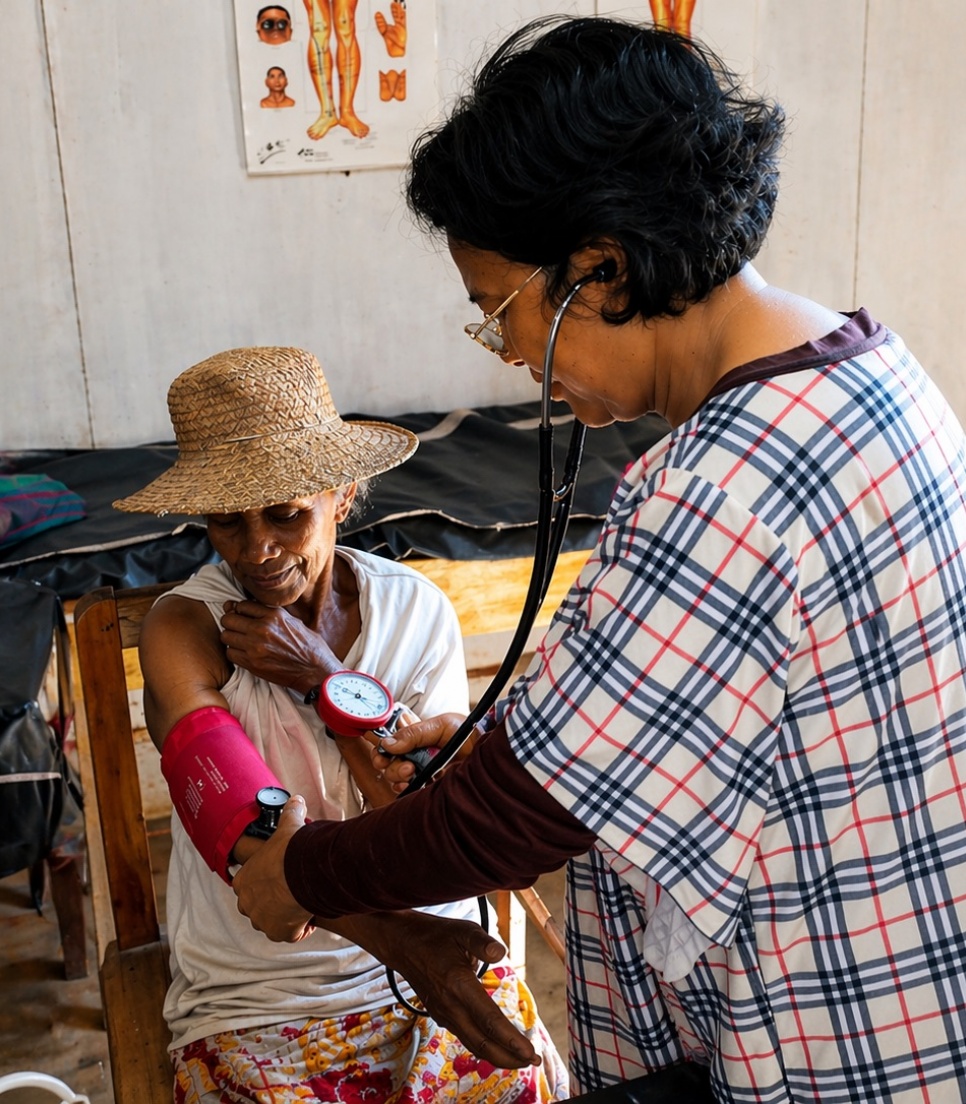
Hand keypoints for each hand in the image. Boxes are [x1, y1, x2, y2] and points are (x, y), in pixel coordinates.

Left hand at [219, 599, 336, 692]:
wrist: (315, 671)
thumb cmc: (309, 646)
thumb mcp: (294, 621)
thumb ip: (271, 615)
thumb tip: (248, 609)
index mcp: (274, 615)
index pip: (242, 605)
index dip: (240, 610)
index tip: (243, 616)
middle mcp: (262, 628)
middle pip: (229, 619)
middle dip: (231, 622)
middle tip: (238, 628)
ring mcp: (255, 647)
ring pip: (226, 636)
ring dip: (231, 637)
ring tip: (241, 641)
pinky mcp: (252, 664)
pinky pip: (230, 653)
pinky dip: (234, 652)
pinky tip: (244, 653)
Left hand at [232, 796, 315, 941]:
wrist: (304, 873)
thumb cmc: (290, 851)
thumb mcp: (288, 827)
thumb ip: (290, 813)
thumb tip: (297, 801)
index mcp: (243, 880)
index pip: (248, 885)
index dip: (265, 881)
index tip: (280, 877)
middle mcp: (247, 903)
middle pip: (257, 906)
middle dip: (272, 902)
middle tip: (291, 892)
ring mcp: (262, 920)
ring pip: (272, 922)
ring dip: (284, 916)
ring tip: (301, 903)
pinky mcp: (279, 933)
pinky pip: (289, 934)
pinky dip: (299, 929)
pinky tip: (308, 917)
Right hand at [337, 909, 538, 1069]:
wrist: (402, 943)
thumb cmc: (435, 935)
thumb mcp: (462, 930)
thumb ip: (483, 942)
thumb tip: (501, 953)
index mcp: (458, 985)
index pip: (489, 1021)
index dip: (511, 1039)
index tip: (530, 1051)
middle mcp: (450, 1005)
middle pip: (482, 1043)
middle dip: (509, 1057)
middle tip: (533, 1061)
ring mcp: (443, 1013)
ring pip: (473, 1044)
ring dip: (498, 1055)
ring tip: (520, 1058)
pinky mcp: (440, 1014)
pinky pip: (465, 1036)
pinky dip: (483, 1046)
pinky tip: (496, 1045)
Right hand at [372, 712, 474, 791]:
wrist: (484, 747)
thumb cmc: (465, 732)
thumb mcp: (439, 726)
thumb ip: (413, 733)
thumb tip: (387, 743)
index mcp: (413, 738)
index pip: (388, 745)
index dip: (381, 751)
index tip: (383, 754)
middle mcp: (414, 754)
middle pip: (388, 764)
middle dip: (392, 766)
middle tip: (408, 764)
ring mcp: (420, 771)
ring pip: (396, 778)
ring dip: (398, 776)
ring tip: (412, 771)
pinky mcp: (428, 785)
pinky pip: (409, 791)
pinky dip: (406, 789)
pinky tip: (412, 784)